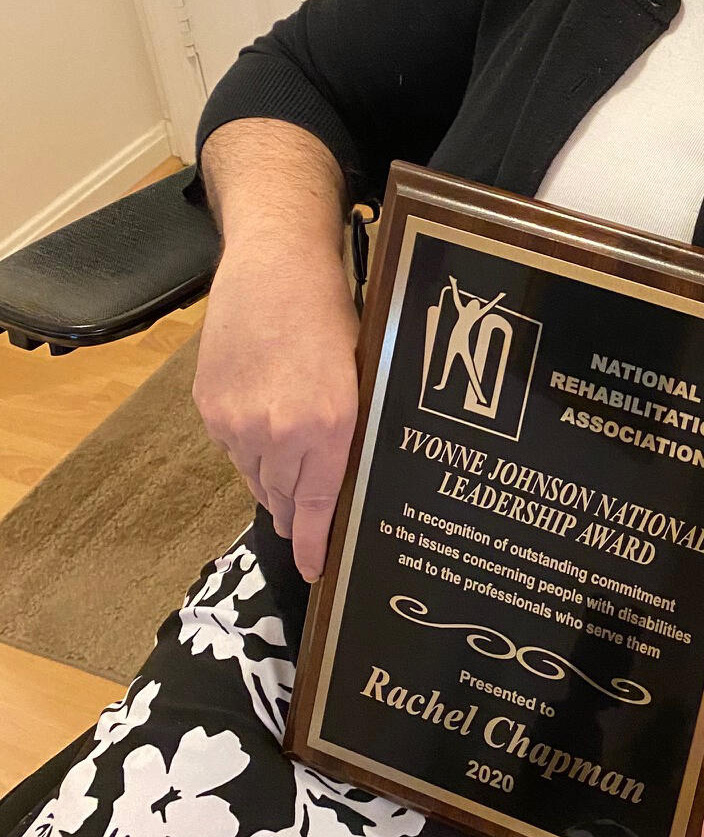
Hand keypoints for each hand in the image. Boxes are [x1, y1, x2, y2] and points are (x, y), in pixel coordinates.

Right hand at [192, 238, 358, 581]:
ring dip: (269, 474)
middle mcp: (281, 432)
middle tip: (301, 514)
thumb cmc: (332, 312)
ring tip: (283, 459)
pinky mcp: (209, 405)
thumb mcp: (360, 373)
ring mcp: (238, 421)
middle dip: (292, 508)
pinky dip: (245, 442)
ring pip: (253, 473)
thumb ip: (347, 427)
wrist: (277, 267)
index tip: (312, 570)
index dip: (311, 544)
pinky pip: (229, 444)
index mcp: (330, 426)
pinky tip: (260, 418)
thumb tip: (341, 475)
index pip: (317, 507)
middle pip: (281, 496)